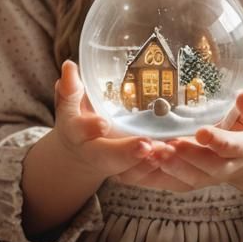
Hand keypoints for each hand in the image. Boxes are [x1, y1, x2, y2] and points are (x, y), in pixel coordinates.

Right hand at [51, 60, 170, 185]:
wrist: (80, 151)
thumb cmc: (78, 117)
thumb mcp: (70, 102)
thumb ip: (70, 87)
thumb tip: (69, 66)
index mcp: (76, 132)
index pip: (80, 129)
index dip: (90, 127)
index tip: (103, 123)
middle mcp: (93, 152)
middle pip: (107, 156)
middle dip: (126, 153)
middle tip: (146, 145)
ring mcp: (111, 165)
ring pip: (128, 170)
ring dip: (147, 163)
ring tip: (166, 150)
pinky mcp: (128, 172)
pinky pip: (142, 175)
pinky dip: (157, 168)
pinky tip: (173, 156)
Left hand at [140, 89, 242, 192]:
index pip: (233, 147)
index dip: (218, 141)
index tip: (202, 132)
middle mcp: (227, 166)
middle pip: (208, 166)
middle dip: (188, 157)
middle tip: (167, 145)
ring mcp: (208, 175)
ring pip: (189, 178)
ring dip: (170, 167)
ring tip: (151, 152)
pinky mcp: (191, 179)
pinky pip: (173, 183)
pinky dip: (155, 176)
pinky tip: (138, 163)